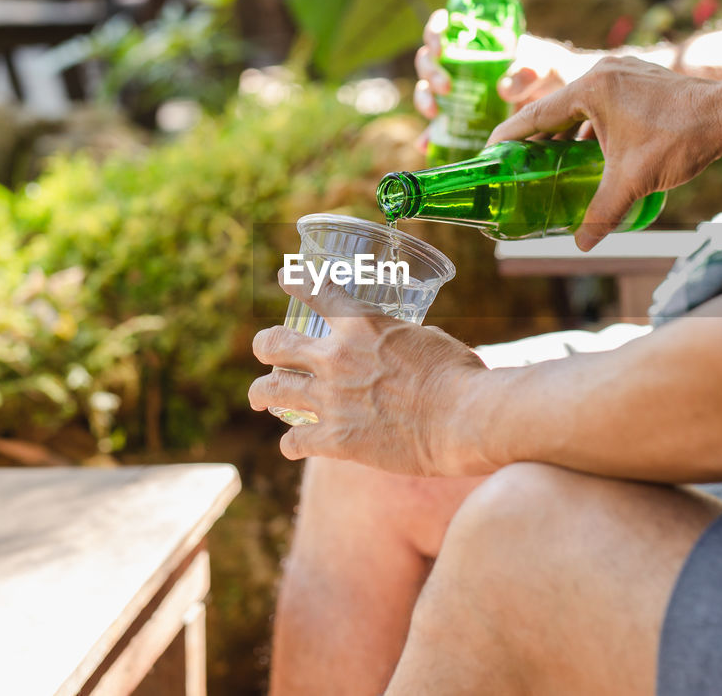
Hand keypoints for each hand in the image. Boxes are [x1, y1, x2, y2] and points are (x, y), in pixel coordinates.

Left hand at [248, 273, 495, 475]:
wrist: (462, 419)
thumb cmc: (459, 375)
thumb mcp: (430, 340)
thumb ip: (404, 341)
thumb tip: (405, 348)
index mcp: (362, 325)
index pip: (317, 291)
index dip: (296, 280)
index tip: (283, 277)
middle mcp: (336, 358)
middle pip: (275, 345)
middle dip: (265, 345)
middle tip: (264, 349)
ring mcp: (330, 400)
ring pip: (271, 391)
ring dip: (261, 393)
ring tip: (258, 398)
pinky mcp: (336, 440)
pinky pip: (295, 441)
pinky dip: (292, 443)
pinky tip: (293, 445)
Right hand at [413, 9, 598, 120]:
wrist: (568, 103)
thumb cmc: (555, 73)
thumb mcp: (547, 65)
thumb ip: (530, 70)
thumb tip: (502, 89)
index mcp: (479, 41)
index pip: (445, 27)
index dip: (435, 33)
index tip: (440, 46)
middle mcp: (463, 65)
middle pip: (430, 61)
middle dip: (431, 73)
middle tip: (446, 88)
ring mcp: (461, 93)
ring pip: (428, 92)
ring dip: (425, 101)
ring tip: (435, 114)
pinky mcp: (464, 120)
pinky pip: (441, 128)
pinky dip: (431, 137)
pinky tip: (428, 146)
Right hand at [489, 56, 721, 251]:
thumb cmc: (680, 139)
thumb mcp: (633, 181)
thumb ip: (603, 212)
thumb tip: (583, 243)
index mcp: (591, 88)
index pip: (537, 113)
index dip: (511, 133)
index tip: (492, 149)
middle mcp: (604, 71)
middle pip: (558, 107)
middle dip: (539, 136)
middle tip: (521, 161)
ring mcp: (625, 71)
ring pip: (584, 103)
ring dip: (569, 130)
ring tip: (557, 159)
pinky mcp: (643, 78)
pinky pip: (605, 100)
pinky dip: (594, 122)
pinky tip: (598, 148)